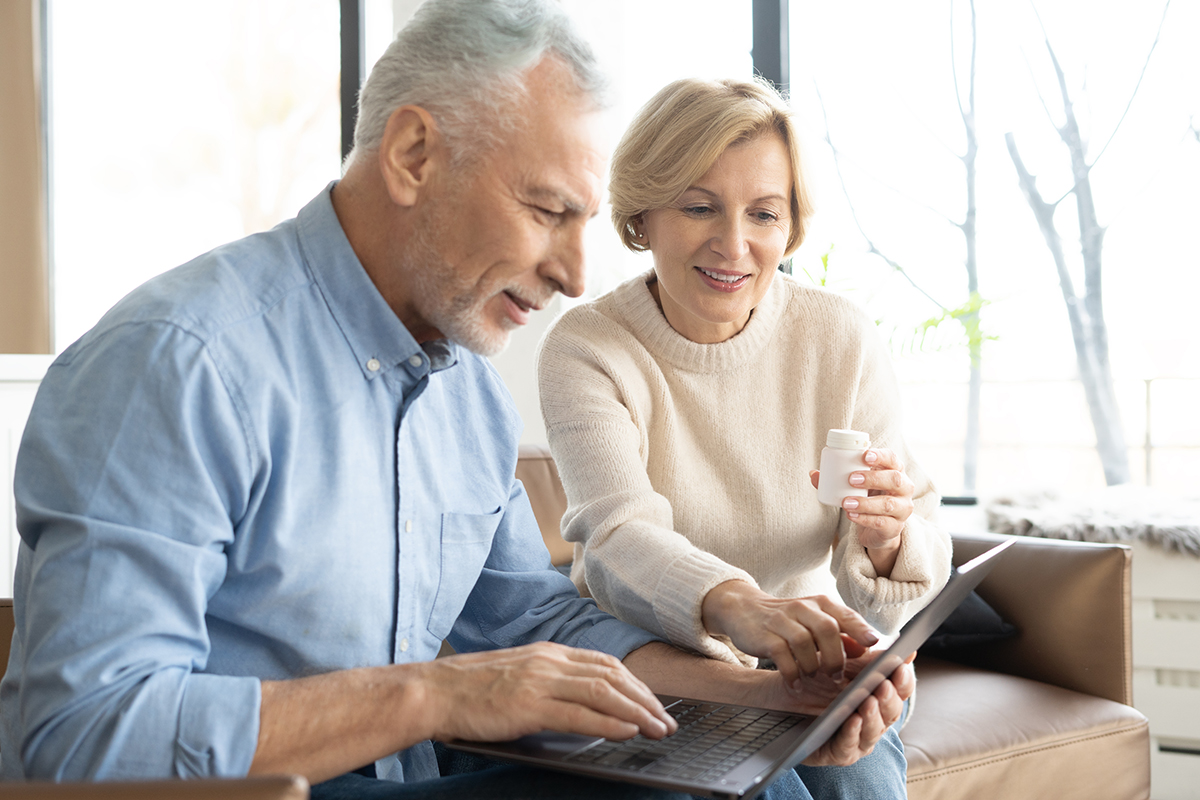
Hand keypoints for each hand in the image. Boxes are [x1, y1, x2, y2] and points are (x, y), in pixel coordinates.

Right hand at [421, 641, 676, 743]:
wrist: (433, 692)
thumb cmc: (470, 690)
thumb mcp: (517, 675)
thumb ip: (549, 683)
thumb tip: (582, 703)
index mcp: (548, 653)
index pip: (604, 663)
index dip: (635, 684)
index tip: (654, 703)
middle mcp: (549, 661)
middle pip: (611, 676)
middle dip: (644, 699)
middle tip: (666, 721)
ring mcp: (539, 681)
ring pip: (602, 692)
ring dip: (636, 712)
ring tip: (657, 728)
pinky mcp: (528, 705)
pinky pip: (578, 714)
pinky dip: (608, 723)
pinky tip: (626, 731)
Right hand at [701, 581, 879, 686]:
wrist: (744, 609)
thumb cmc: (787, 620)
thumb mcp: (814, 620)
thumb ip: (839, 633)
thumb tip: (864, 649)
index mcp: (820, 603)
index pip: (845, 614)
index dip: (861, 629)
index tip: (873, 644)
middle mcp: (802, 607)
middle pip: (827, 628)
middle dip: (835, 656)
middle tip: (836, 676)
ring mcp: (781, 620)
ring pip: (804, 642)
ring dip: (813, 666)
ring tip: (814, 677)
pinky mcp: (764, 635)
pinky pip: (782, 656)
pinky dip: (792, 673)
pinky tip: (796, 682)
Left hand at [801, 653, 914, 766]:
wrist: (785, 691)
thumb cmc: (818, 676)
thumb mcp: (843, 660)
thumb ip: (871, 656)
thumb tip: (904, 648)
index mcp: (880, 696)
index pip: (901, 690)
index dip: (903, 680)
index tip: (900, 667)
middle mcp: (875, 720)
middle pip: (891, 712)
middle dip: (888, 699)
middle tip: (883, 685)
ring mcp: (858, 738)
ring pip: (873, 731)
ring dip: (872, 717)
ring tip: (868, 701)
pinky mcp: (838, 753)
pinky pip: (849, 747)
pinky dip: (852, 734)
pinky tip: (852, 719)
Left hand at [810, 447, 914, 574]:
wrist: (879, 529)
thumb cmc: (868, 498)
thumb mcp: (856, 486)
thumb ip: (836, 480)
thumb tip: (813, 474)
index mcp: (895, 472)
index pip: (893, 459)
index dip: (881, 456)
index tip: (864, 455)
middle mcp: (904, 489)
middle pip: (895, 479)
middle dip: (873, 478)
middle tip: (851, 479)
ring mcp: (902, 509)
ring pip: (888, 504)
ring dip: (865, 502)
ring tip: (846, 502)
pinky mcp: (895, 527)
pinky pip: (881, 523)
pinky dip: (864, 519)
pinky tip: (851, 515)